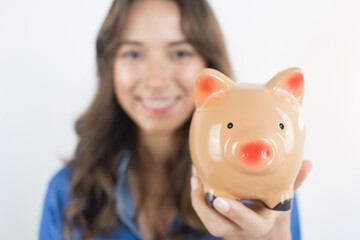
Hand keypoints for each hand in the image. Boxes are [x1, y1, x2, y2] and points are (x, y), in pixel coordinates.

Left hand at [190, 160, 311, 239]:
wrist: (266, 234)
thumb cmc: (275, 214)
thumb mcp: (285, 200)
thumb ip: (294, 182)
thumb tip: (307, 163)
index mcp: (260, 226)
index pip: (248, 223)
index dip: (234, 212)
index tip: (221, 199)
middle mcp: (241, 231)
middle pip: (218, 227)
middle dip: (203, 205)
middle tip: (197, 180)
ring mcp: (228, 229)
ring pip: (207, 221)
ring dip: (197, 198)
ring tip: (195, 174)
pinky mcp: (218, 222)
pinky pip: (205, 213)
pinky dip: (198, 196)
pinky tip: (196, 176)